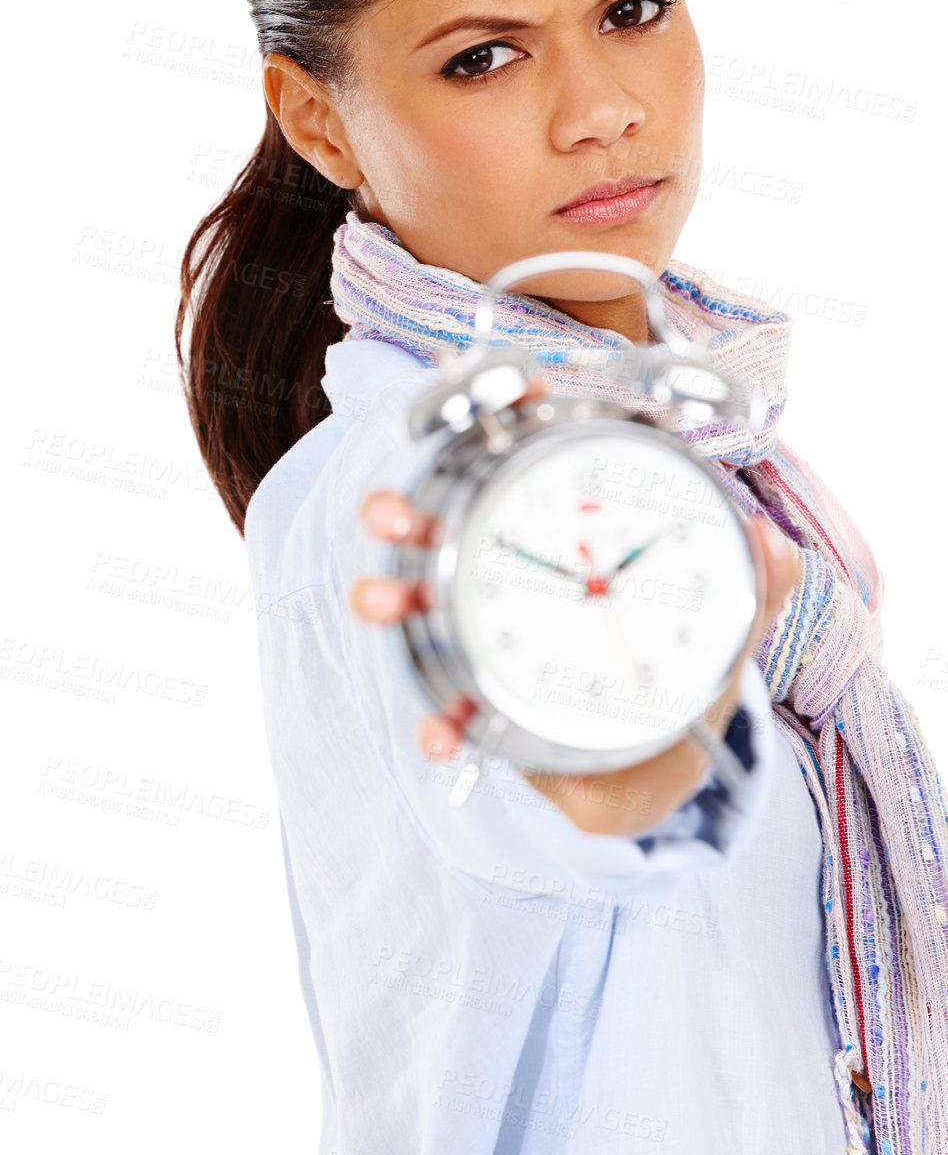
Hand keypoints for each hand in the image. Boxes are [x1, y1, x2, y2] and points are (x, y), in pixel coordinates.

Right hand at [348, 378, 799, 837]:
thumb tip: (771, 541)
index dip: (510, 414)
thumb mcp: (727, 615)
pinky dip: (437, 725)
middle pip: (439, 523)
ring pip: (417, 604)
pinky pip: (446, 713)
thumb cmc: (679, 665)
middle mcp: (506, 574)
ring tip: (381, 602)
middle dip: (399, 511)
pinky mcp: (480, 708)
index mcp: (564, 534)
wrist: (661, 761)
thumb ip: (756, 578)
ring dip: (388, 598)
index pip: (528, 456)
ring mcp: (481, 638)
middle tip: (388, 515)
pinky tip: (441, 734)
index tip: (506, 393)